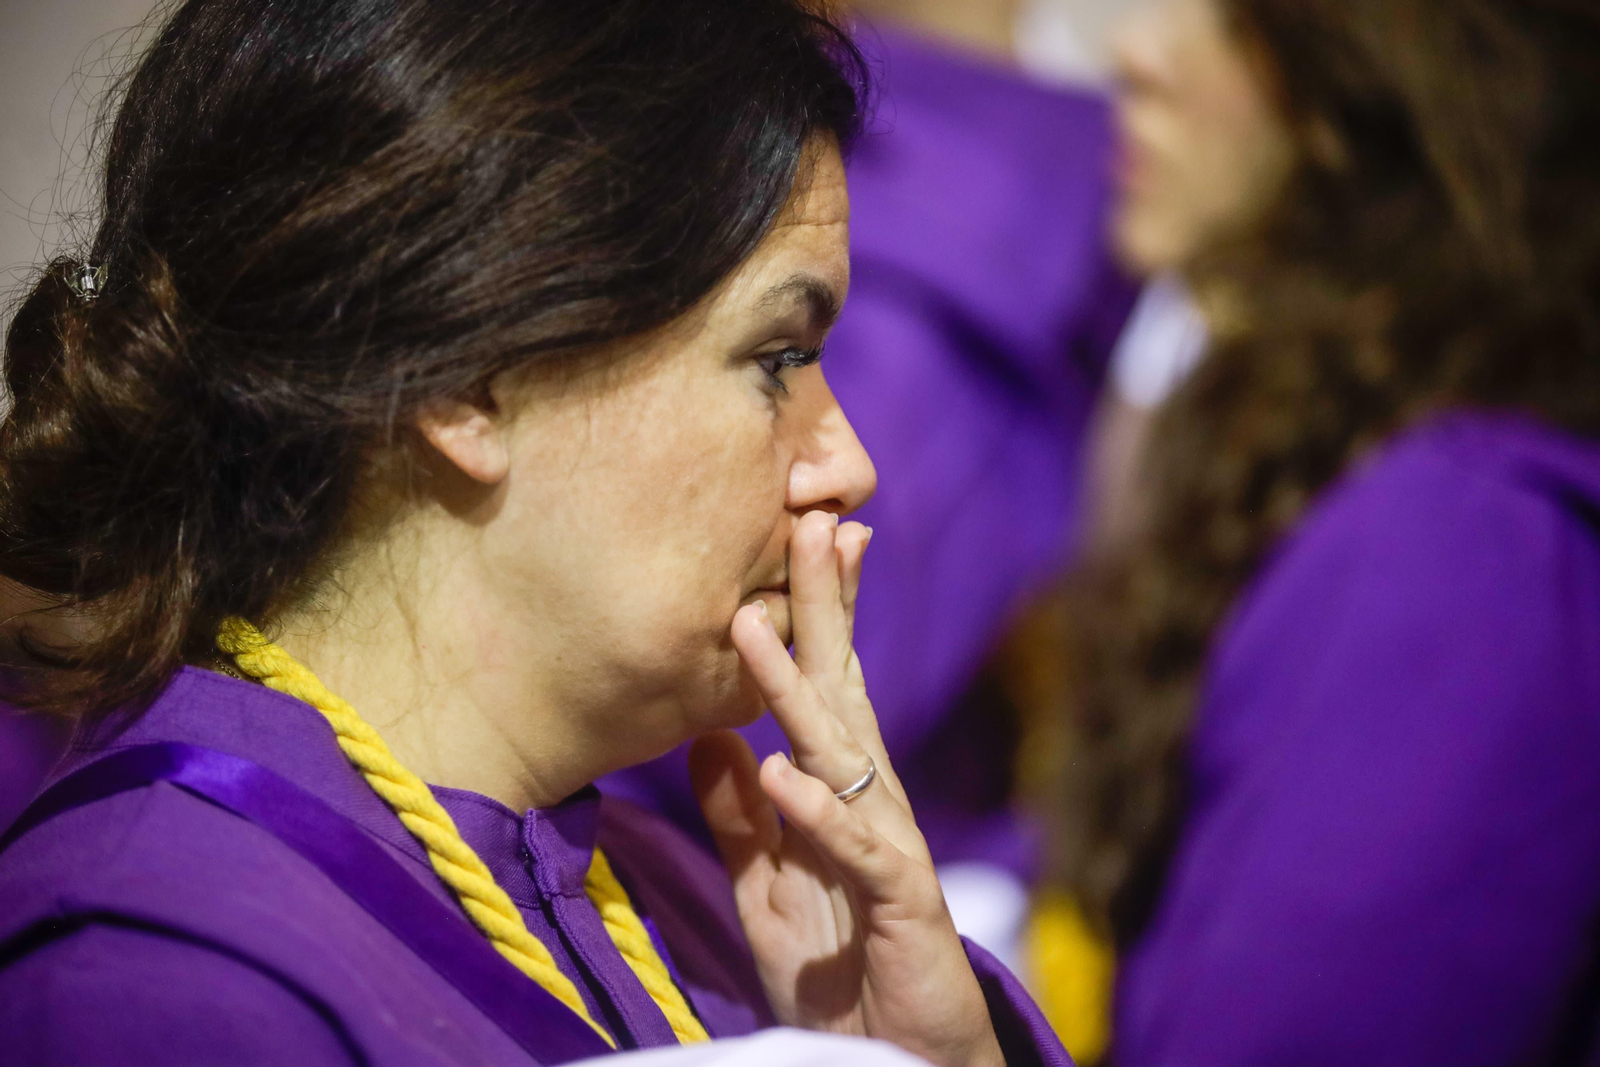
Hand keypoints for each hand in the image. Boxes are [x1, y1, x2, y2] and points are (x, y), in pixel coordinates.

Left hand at [689, 510, 1004, 1066]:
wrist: (901, 1049)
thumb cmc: (842, 966)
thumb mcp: (769, 883)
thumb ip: (742, 815)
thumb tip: (709, 738)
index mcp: (838, 789)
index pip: (825, 683)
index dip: (813, 610)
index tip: (804, 530)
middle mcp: (869, 798)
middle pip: (843, 686)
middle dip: (824, 605)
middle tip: (811, 522)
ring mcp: (887, 842)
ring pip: (841, 750)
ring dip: (795, 687)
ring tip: (752, 624)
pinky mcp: (900, 897)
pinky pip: (853, 846)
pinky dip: (816, 812)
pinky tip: (781, 772)